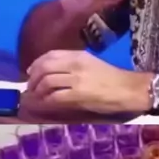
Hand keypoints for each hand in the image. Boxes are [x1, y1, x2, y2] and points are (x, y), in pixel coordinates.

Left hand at [25, 50, 149, 115]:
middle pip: (44, 68)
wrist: (128, 90)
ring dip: (38, 90)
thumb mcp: (91, 64)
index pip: (50, 55)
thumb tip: (52, 73)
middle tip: (31, 87)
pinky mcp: (78, 95)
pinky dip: (46, 100)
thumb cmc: (111, 78)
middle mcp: (75, 65)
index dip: (36, 64)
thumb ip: (72, 65)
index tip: (30, 72)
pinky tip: (46, 103)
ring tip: (37, 96)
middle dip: (33, 78)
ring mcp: (76, 80)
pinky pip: (55, 97)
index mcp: (78, 56)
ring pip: (47, 82)